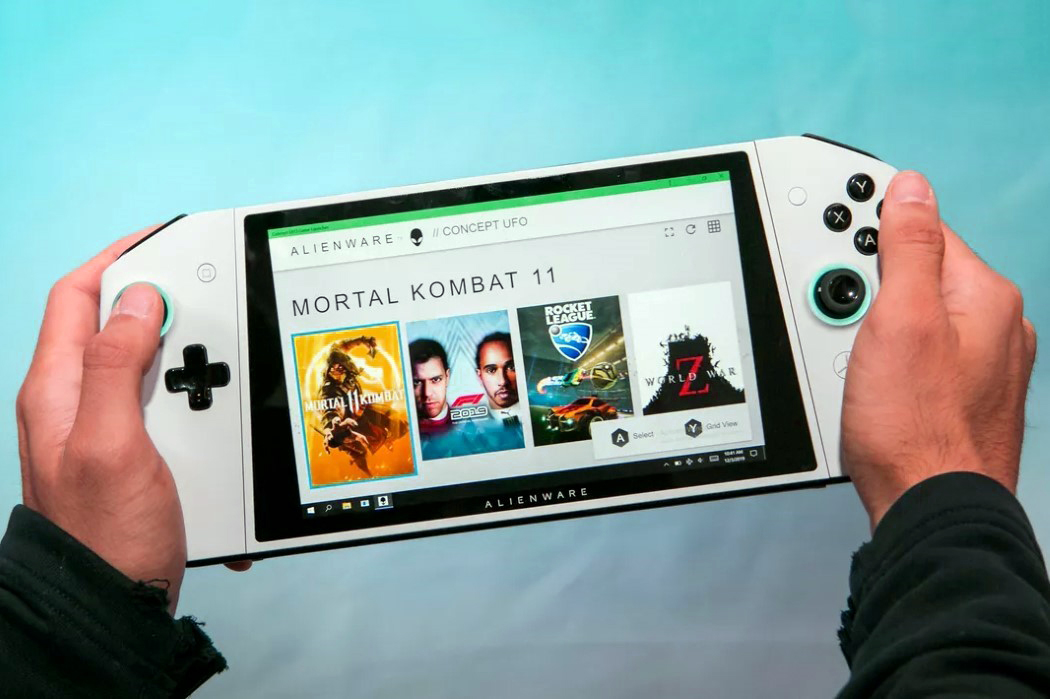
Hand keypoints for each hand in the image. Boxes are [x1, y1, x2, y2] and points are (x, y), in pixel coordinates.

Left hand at [16, 229, 189, 610]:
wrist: (119, 604)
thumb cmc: (106, 534)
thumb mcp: (110, 441)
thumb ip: (117, 365)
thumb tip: (138, 298)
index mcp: (57, 391)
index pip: (75, 297)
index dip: (116, 260)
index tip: (164, 240)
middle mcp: (78, 403)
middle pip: (116, 325)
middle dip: (163, 306)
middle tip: (207, 301)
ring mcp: (108, 428)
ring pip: (150, 365)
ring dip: (188, 358)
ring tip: (219, 364)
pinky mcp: (139, 452)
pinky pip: (170, 405)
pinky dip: (197, 398)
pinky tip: (218, 413)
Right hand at [842, 171, 1036, 529]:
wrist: (929, 507)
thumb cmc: (915, 426)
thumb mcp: (901, 320)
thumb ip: (908, 247)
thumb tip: (912, 188)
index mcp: (986, 297)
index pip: (922, 231)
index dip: (870, 236)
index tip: (837, 249)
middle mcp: (995, 327)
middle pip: (915, 278)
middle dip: (869, 293)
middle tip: (844, 326)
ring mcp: (981, 365)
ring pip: (912, 320)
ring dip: (874, 330)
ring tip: (854, 365)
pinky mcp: (960, 396)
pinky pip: (914, 358)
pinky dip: (886, 363)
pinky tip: (868, 387)